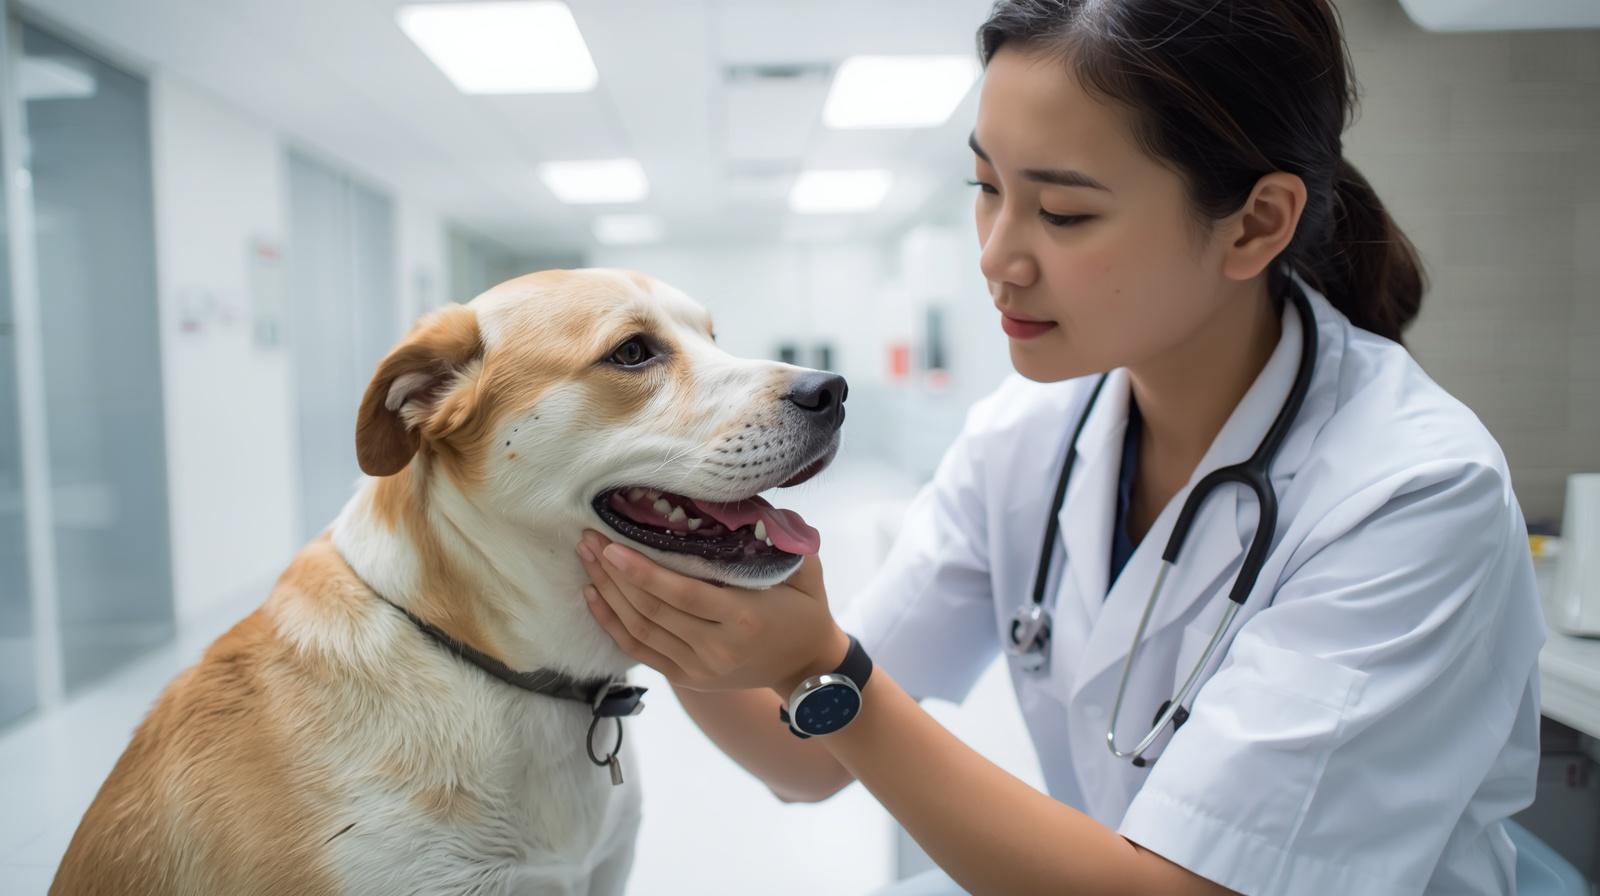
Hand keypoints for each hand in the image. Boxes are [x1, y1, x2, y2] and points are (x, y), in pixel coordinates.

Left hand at [577, 530, 848, 694]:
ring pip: (641, 630)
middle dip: (614, 575)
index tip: (612, 546)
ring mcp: (699, 667)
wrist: (808, 666)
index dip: (642, 572)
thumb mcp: (806, 568)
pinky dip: (612, 625)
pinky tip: (593, 597)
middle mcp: (717, 647)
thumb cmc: (806, 608)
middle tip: (588, 541)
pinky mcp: (687, 678)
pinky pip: (641, 651)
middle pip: (653, 610)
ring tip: (586, 561)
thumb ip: (780, 535)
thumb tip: (745, 500)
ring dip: (607, 595)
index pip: (682, 593)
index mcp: (745, 617)